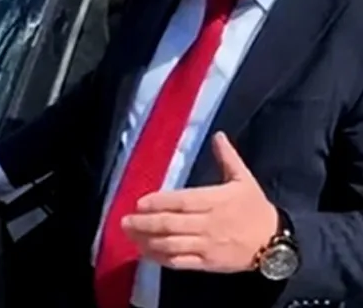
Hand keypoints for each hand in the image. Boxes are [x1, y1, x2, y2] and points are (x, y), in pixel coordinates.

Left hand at [122, 132, 277, 272]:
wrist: (276, 243)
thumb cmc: (256, 208)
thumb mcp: (244, 180)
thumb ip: (227, 157)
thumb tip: (217, 135)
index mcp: (215, 201)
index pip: (182, 201)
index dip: (158, 202)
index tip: (139, 202)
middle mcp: (209, 224)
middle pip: (171, 224)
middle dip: (144, 223)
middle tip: (124, 221)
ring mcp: (207, 246)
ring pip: (171, 244)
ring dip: (147, 241)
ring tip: (130, 235)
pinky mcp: (208, 263)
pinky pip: (180, 262)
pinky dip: (161, 258)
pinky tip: (146, 253)